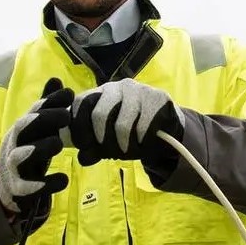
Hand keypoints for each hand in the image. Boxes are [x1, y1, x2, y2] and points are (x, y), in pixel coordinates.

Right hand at [0, 78, 73, 218]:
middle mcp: (14, 144)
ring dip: (38, 148)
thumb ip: (46, 108)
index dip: (50, 101)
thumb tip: (56, 79)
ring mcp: (13, 167)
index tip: (70, 93)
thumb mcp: (38, 130)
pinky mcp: (17, 189)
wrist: (9, 189)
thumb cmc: (29, 153)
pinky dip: (45, 184)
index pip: (34, 111)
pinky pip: (28, 187)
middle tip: (66, 116)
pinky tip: (63, 180)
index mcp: (21, 129)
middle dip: (44, 120)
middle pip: (23, 128)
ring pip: (20, 156)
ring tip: (57, 144)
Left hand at [66, 78, 183, 166]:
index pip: (80, 103)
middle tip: (110, 154)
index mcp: (99, 94)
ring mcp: (138, 89)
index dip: (79, 128)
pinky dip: (143, 142)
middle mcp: (117, 87)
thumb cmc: (130, 133)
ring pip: (123, 124)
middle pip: (99, 114)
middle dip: (103, 141)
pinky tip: (145, 143)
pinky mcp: (158, 97)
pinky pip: (145, 126)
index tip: (85, 147)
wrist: (166, 128)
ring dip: (125, 146)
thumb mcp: (108, 142)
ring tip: (130, 152)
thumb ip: (93, 149)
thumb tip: (83, 158)